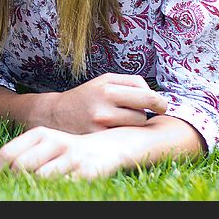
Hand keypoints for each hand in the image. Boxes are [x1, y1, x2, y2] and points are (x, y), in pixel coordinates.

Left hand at [0, 126, 127, 180]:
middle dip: (14, 180)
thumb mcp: (44, 145)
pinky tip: (54, 191)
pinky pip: (65, 186)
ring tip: (34, 190)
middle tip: (13, 188)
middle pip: (21, 167)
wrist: (112, 147)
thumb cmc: (69, 149)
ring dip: (34, 188)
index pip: (9, 154)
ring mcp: (73, 157)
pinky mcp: (89, 172)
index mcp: (41, 134)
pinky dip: (56, 191)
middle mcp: (56, 142)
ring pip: (41, 178)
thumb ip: (18, 153)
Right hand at [35, 73, 166, 133]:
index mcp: (108, 86)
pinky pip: (123, 137)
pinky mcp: (96, 137)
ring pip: (134, 127)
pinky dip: (122, 134)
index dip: (159, 101)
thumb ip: (131, 84)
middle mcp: (104, 102)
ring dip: (132, 124)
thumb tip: (157, 97)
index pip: (147, 95)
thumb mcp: (105, 81)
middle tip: (143, 114)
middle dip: (145, 113)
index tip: (162, 106)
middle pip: (143, 114)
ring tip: (120, 120)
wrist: (56, 114)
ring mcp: (100, 121)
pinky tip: (113, 130)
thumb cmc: (87, 96)